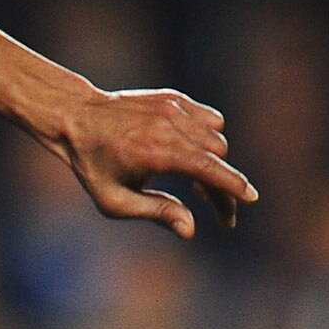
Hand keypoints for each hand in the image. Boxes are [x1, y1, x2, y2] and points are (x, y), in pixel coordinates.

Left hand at [50, 88, 258, 240]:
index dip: (233, 186)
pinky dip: (207, 138)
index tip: (251, 199)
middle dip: (222, 185)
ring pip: (216, 137)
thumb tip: (190, 230)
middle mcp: (170, 126)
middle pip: (218, 156)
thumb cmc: (93, 166)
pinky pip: (208, 119)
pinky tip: (189, 154)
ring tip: (195, 184)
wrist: (77, 117)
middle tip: (216, 209)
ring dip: (214, 162)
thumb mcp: (114, 201)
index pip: (208, 169)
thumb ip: (156, 213)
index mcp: (157, 152)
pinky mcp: (174, 99)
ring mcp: (174, 108)